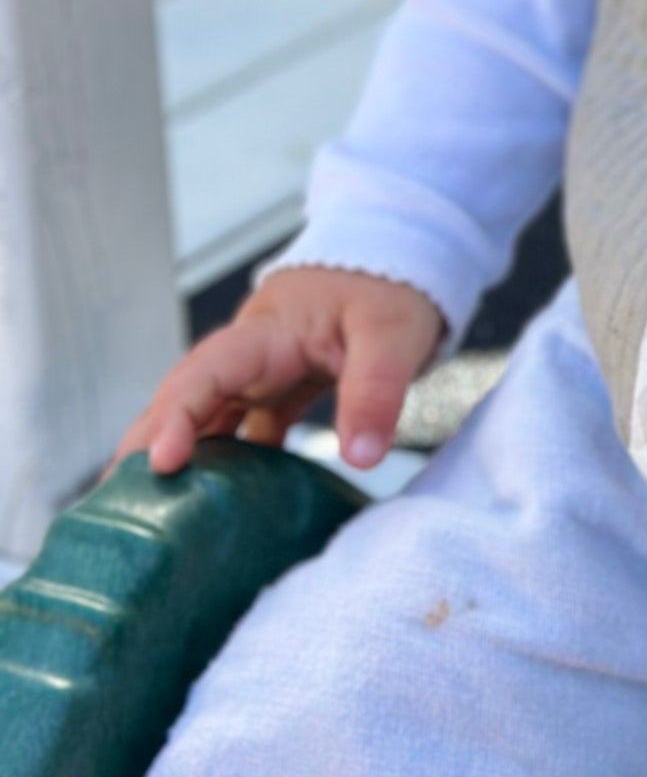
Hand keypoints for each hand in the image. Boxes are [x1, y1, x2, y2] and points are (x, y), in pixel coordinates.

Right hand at [115, 266, 444, 476]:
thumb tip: (361, 456)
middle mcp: (252, 354)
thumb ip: (376, 390)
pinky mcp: (278, 391)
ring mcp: (262, 374)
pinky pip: (241, 430)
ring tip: (148, 514)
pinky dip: (226, 464)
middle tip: (114, 500)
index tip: (161, 461)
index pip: (208, 371)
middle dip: (148, 442)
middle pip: (187, 397)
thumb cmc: (392, 287)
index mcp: (269, 332)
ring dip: (181, 458)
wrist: (401, 262)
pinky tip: (217, 505)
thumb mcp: (394, 333)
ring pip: (207, 417)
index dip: (178, 414)